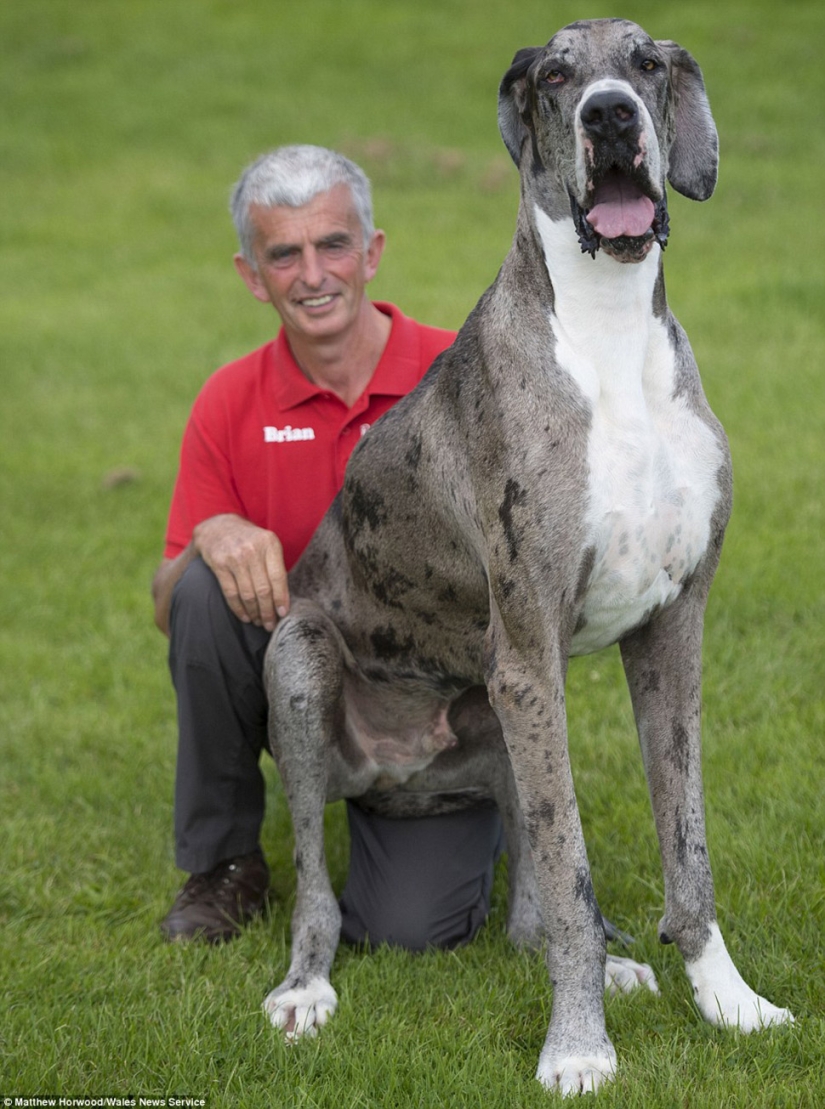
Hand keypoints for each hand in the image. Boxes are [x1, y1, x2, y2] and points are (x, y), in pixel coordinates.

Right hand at [193, 514, 289, 631]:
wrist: (218, 527)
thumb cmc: (250, 541)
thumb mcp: (267, 545)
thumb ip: (276, 567)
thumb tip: (283, 601)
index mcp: (270, 543)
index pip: (278, 577)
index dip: (281, 599)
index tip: (283, 614)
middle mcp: (252, 550)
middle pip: (263, 589)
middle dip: (268, 612)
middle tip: (270, 625)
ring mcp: (234, 557)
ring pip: (248, 594)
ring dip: (255, 613)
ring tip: (259, 622)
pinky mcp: (219, 564)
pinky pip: (231, 593)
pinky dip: (239, 609)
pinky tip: (245, 616)